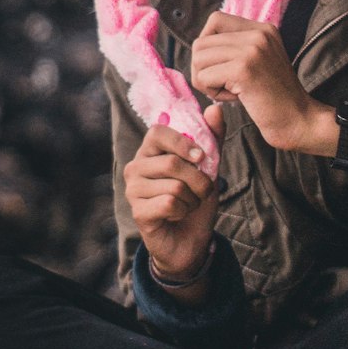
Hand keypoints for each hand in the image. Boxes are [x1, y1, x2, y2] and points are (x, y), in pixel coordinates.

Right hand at [124, 103, 225, 278]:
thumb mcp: (209, 167)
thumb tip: (215, 108)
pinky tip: (177, 216)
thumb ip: (212, 138)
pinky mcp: (137, 212)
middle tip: (202, 191)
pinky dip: (184, 211)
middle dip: (198, 180)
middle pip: (171, 163)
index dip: (183, 143)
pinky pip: (170, 204)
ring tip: (188, 204)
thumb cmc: (195, 199)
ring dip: (193, 198)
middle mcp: (135, 167)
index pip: (158, 132)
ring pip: (174, 186)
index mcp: (150, 151)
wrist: (191, 240)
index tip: (202, 157)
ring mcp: (132, 190)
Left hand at [190, 12, 315, 151]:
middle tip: (224, 86)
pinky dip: (212, 93)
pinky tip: (234, 99)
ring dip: (206, 81)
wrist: (299, 121)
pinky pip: (204, 77)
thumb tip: (198, 45)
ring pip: (198, 58)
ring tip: (230, 92)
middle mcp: (258, 33)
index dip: (207, 45)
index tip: (221, 67)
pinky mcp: (244, 69)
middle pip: (201, 42)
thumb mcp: (259, 61)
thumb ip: (237, 47)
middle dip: (203, 68)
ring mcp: (252, 49)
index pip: (215, 20)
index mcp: (262, 29)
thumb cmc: (273, 98)